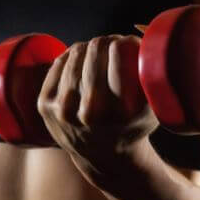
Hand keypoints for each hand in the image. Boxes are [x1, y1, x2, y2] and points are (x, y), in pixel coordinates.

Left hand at [37, 34, 157, 181]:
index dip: (122, 41)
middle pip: (94, 53)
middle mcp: (90, 111)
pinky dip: (68, 56)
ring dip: (86, 46)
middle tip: (109, 41)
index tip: (124, 42)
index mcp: (120, 110)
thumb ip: (154, 77)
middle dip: (104, 41)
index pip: (117, 53)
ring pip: (74, 56)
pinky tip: (77, 55)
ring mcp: (64, 109)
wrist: (105, 158)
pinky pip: (57, 66)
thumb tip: (146, 40)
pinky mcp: (45, 106)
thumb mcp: (152, 108)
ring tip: (95, 47)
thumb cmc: (134, 125)